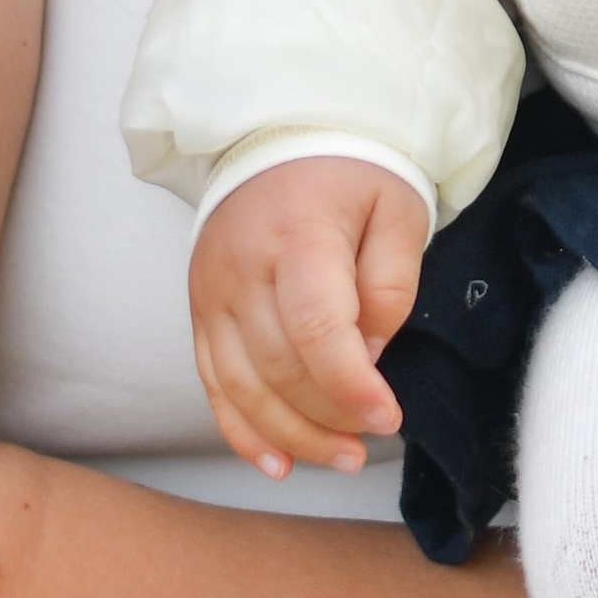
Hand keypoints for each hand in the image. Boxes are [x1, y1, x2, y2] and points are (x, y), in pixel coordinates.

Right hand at [188, 153, 429, 476]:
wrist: (282, 136)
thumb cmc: (350, 173)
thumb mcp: (397, 210)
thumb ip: (389, 284)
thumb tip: (368, 355)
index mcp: (296, 234)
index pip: (315, 327)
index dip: (351, 384)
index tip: (388, 417)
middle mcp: (241, 268)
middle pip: (279, 367)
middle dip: (330, 416)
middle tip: (373, 436)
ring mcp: (211, 293)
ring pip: (243, 389)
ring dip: (292, 436)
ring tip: (340, 456)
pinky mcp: (200, 312)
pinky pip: (214, 386)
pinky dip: (243, 432)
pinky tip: (277, 462)